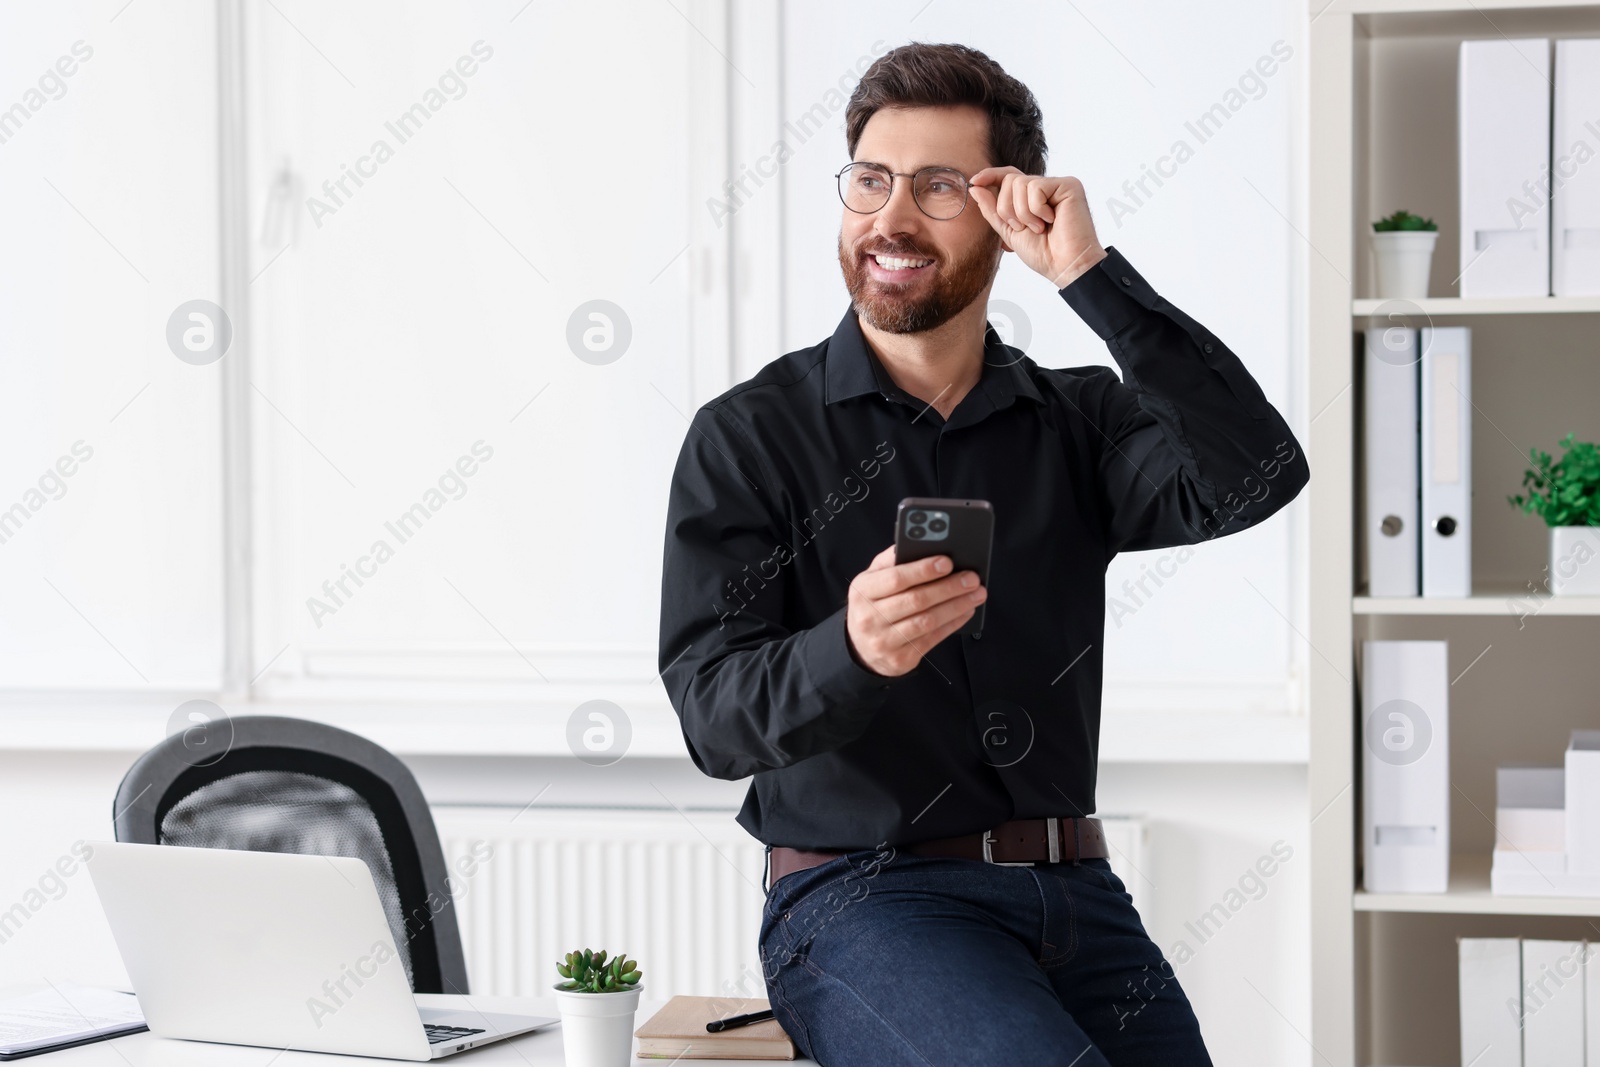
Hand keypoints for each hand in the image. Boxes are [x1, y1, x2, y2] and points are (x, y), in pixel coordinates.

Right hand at [845, 545, 986, 676]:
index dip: (923, 570)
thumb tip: (921, 544)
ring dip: (957, 606)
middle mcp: (870, 618)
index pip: (896, 578)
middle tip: (972, 578)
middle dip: (949, 587)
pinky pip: (933, 639)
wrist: (861, 648)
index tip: (947, 562)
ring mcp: (884, 641)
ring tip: (976, 594)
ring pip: (928, 621)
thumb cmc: (872, 606)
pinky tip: (966, 611)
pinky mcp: (900, 659)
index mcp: (863, 591)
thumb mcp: (871, 580)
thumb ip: (891, 561)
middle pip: (916, 600)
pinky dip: (953, 623)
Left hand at [967, 167, 1106, 288]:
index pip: (1008, 177)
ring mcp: (1057, 185)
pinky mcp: (1068, 185)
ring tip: (1039, 228)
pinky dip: (1037, 209)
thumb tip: (976, 187)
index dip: (990, 176)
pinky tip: (1051, 220)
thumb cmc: (1043, 253)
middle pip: (1009, 180)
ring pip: (1020, 183)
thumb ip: (992, 210)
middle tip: (1023, 228)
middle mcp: (1045, 188)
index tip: (974, 182)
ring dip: (1023, 213)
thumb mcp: (1009, 231)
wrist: (1065, 265)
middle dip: (1007, 209)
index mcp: (1032, 198)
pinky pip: (1036, 187)